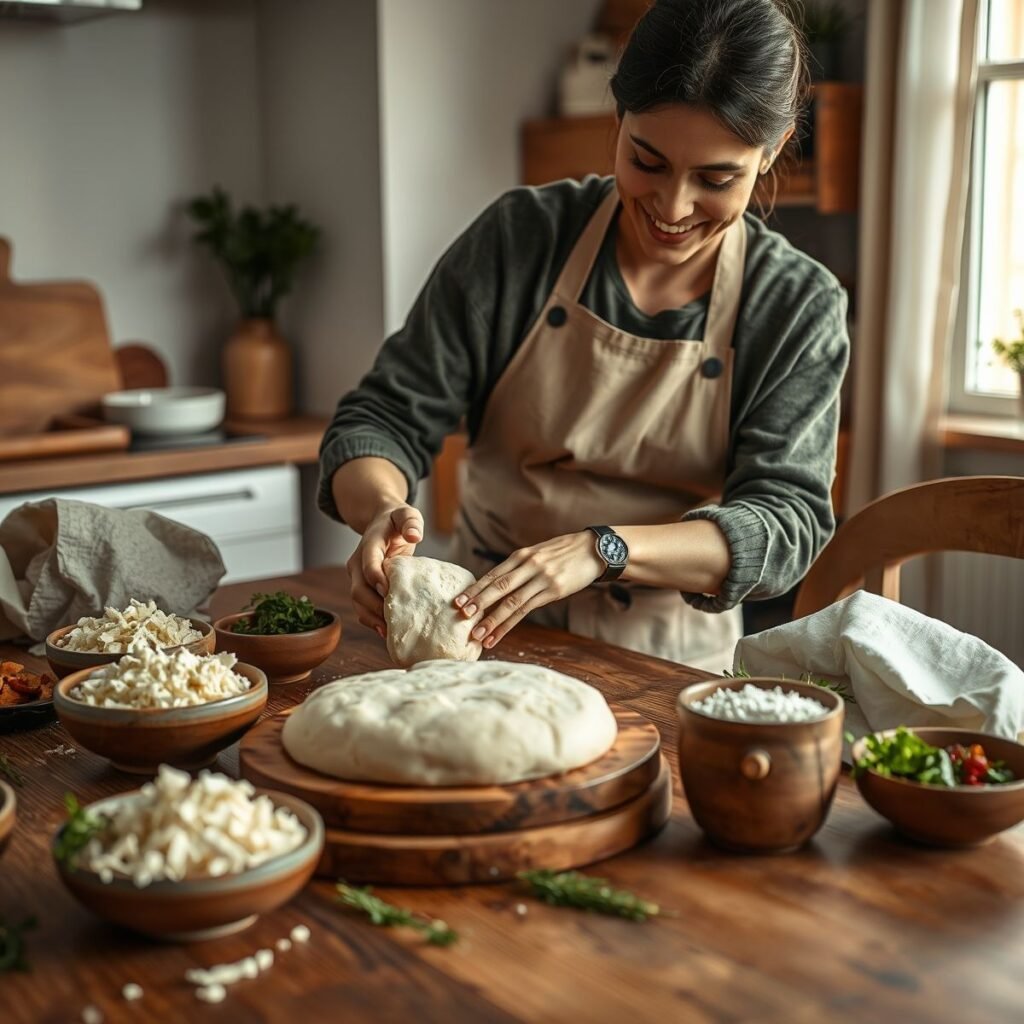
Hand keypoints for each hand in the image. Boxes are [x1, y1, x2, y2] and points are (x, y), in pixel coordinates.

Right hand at [346, 504, 422, 636]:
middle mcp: (358, 562)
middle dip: (373, 606)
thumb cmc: (397, 521)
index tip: (388, 592)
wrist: (381, 523)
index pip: (368, 563)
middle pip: (358, 588)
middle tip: (393, 619)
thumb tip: (415, 536)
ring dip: (372, 617)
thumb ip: (410, 521)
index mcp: (369, 543)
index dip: (375, 578)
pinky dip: (372, 620)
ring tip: (390, 632)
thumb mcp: (406, 513)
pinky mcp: (363, 587)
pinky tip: (387, 632)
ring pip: (357, 601)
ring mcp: (358, 576)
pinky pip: (362, 606)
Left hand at [453, 532, 602, 648]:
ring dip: (491, 620)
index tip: (458, 600)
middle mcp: (529, 566)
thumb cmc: (564, 553)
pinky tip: (497, 635)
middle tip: (460, 615)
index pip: (493, 574)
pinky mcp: (553, 591)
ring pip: (510, 602)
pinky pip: (526, 611)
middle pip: (498, 587)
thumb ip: (520, 566)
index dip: (475, 588)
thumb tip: (499, 583)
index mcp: (522, 555)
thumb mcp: (539, 553)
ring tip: (476, 634)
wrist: (594, 550)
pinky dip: (509, 625)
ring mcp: (541, 579)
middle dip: (477, 602)